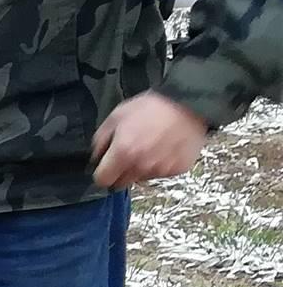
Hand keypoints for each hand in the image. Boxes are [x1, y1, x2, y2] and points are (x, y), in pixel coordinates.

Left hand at [91, 92, 208, 189]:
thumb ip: (100, 140)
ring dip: (140, 169)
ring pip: (141, 179)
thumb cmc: (152, 106)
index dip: (103, 172)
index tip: (107, 165)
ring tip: (149, 147)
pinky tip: (164, 148)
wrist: (191, 102)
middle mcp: (140, 166)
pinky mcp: (177, 169)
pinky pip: (161, 173)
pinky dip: (160, 165)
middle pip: (121, 183)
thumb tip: (96, 157)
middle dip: (120, 172)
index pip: (102, 180)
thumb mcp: (117, 115)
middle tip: (129, 154)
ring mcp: (160, 169)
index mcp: (123, 153)